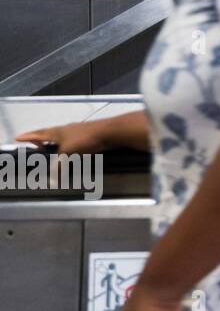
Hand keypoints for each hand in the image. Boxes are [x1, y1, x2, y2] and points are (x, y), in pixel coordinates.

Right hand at [15, 110, 148, 153]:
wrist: (110, 132)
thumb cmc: (85, 140)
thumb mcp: (67, 153)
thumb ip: (58, 166)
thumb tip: (52, 180)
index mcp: (57, 132)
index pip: (38, 134)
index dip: (28, 137)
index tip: (18, 137)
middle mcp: (65, 130)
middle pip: (49, 135)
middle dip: (41, 141)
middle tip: (34, 146)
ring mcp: (77, 133)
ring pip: (61, 140)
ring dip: (54, 146)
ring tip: (50, 154)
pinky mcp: (87, 138)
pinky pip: (72, 144)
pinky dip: (66, 150)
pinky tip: (70, 156)